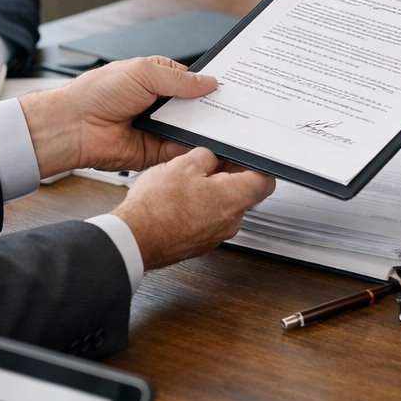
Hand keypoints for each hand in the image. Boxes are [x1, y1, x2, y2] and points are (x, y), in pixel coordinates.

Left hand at [18, 56, 217, 178]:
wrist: (74, 126)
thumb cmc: (97, 93)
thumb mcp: (143, 72)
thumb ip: (179, 79)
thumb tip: (207, 82)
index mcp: (155, 79)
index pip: (190, 82)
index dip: (207, 85)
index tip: (228, 89)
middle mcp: (157, 104)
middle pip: (194, 108)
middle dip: (210, 109)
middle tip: (232, 110)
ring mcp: (157, 128)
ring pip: (190, 130)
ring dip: (203, 130)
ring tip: (224, 127)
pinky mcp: (154, 152)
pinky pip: (179, 151)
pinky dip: (191, 149)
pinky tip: (204, 144)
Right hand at [111, 148, 275, 269]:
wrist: (135, 238)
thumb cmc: (157, 207)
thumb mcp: (183, 164)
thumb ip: (206, 156)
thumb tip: (210, 157)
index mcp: (233, 199)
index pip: (265, 181)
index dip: (256, 166)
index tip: (243, 159)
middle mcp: (230, 222)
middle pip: (244, 194)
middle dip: (229, 177)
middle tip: (210, 165)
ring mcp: (216, 236)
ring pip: (224, 208)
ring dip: (212, 193)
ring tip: (189, 182)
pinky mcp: (200, 243)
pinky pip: (209, 221)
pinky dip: (200, 209)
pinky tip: (179, 200)